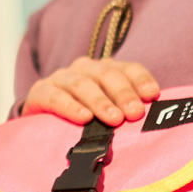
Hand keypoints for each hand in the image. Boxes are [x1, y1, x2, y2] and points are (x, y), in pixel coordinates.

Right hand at [23, 57, 159, 125]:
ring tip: (114, 119)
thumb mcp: (106, 112)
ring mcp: (60, 78)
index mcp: (104, 70)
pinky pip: (55, 97)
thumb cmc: (82, 118)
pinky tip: (83, 118)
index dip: (140, 79)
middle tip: (135, 113)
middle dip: (123, 93)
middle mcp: (83, 68)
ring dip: (100, 101)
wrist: (41, 123)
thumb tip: (150, 121)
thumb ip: (125, 112)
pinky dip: (70, 107)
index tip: (153, 95)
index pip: (126, 68)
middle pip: (106, 74)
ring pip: (82, 84)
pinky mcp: (39, 92)